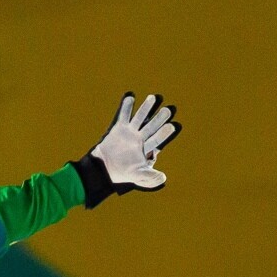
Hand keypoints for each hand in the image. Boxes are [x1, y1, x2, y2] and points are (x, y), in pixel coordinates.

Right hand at [74, 93, 178, 207]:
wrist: (104, 169)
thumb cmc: (124, 174)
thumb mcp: (138, 177)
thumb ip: (151, 178)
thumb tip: (163, 178)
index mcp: (146, 149)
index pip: (157, 140)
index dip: (164, 133)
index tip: (172, 126)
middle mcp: (140, 139)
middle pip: (151, 126)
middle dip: (159, 119)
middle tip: (167, 111)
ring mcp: (130, 133)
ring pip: (140, 118)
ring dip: (146, 108)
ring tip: (153, 98)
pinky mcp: (119, 128)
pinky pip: (124, 116)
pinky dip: (127, 107)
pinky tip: (130, 97)